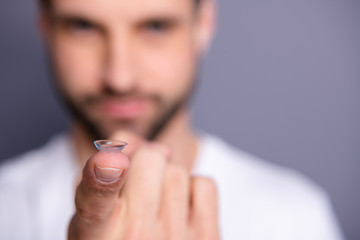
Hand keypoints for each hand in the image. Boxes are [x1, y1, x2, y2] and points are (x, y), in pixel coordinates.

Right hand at [68, 133, 219, 239]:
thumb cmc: (118, 235)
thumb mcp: (91, 212)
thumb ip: (101, 171)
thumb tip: (137, 140)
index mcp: (96, 233)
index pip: (96, 203)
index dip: (105, 178)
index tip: (114, 160)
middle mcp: (135, 237)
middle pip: (149, 158)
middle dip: (146, 161)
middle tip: (141, 184)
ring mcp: (174, 239)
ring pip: (176, 171)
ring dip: (168, 178)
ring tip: (159, 204)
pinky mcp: (206, 238)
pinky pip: (204, 184)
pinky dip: (193, 189)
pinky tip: (180, 208)